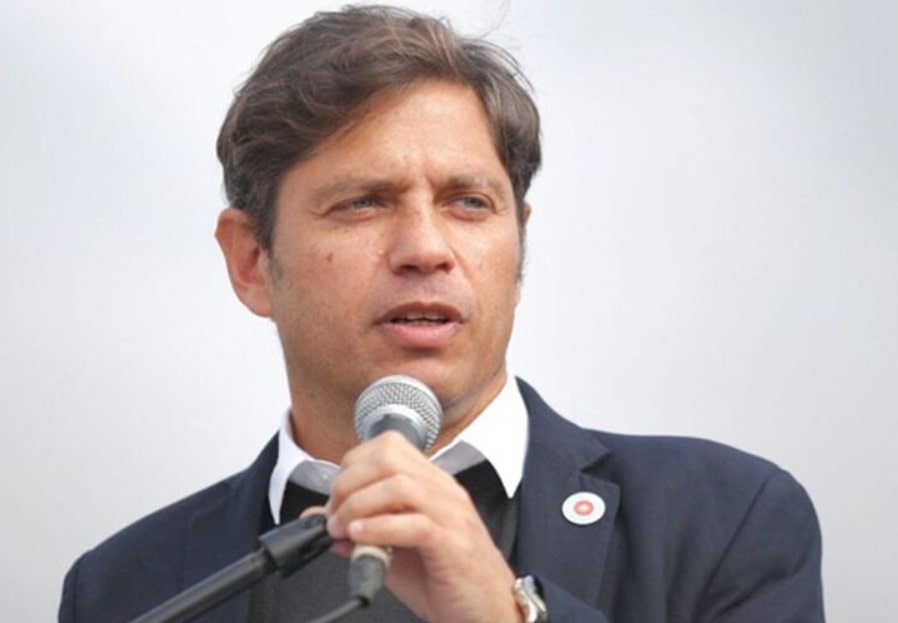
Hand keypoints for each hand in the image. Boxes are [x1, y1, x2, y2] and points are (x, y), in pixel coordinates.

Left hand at [324, 431, 520, 622]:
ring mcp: (452, 515)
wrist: (489, 610)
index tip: (336, 499)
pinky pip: (414, 524)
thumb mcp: (395, 552)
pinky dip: (380, 528)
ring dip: (359, 505)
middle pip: (388, 457)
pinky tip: (361, 539)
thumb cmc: (447, 579)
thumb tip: (320, 520)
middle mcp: (443, 491)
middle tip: (335, 515)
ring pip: (399, 484)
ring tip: (343, 530)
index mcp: (431, 484)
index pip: (388, 446)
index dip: (352, 467)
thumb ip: (361, 531)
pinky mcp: (454, 545)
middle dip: (349, 483)